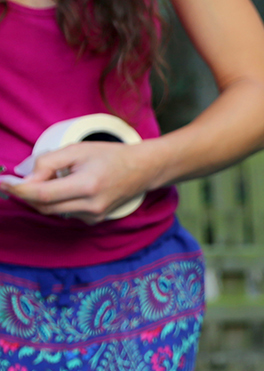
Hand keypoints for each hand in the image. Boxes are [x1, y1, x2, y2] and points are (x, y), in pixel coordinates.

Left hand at [0, 141, 160, 223]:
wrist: (142, 170)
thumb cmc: (110, 156)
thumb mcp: (77, 149)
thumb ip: (47, 162)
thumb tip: (25, 177)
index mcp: (87, 186)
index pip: (42, 193)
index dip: (18, 189)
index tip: (3, 182)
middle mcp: (91, 206)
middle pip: (42, 205)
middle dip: (24, 193)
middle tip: (13, 180)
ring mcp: (94, 216)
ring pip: (51, 211)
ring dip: (39, 197)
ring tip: (45, 179)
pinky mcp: (94, 220)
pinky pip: (64, 212)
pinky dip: (55, 201)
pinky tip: (63, 188)